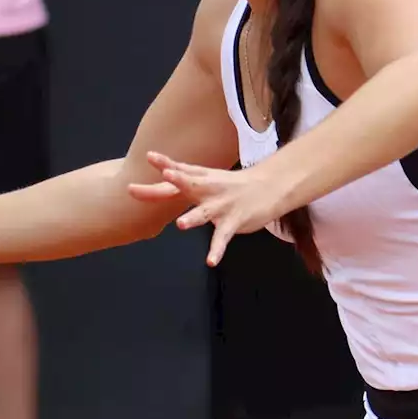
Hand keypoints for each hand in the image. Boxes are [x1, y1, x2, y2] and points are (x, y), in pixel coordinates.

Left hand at [127, 151, 285, 266]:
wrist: (268, 187)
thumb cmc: (229, 185)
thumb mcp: (205, 176)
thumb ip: (181, 175)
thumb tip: (157, 167)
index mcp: (199, 179)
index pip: (179, 170)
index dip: (164, 163)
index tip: (150, 156)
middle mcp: (209, 190)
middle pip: (191, 184)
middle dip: (178, 180)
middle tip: (166, 174)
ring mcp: (221, 206)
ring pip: (205, 212)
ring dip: (193, 217)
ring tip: (181, 224)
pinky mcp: (233, 221)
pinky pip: (222, 238)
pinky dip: (217, 250)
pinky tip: (210, 261)